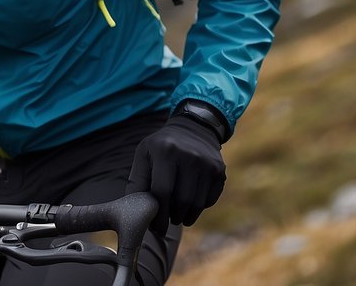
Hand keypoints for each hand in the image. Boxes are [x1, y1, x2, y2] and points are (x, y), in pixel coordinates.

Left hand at [127, 114, 225, 229]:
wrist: (193, 128)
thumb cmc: (162, 146)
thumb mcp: (144, 155)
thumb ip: (138, 182)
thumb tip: (135, 212)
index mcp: (166, 151)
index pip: (162, 191)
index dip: (158, 214)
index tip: (156, 227)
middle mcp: (190, 156)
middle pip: (181, 201)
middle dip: (172, 217)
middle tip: (167, 221)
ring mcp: (207, 164)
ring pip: (196, 204)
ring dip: (185, 217)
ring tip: (178, 217)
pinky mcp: (220, 171)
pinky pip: (209, 200)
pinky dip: (198, 208)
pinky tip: (190, 204)